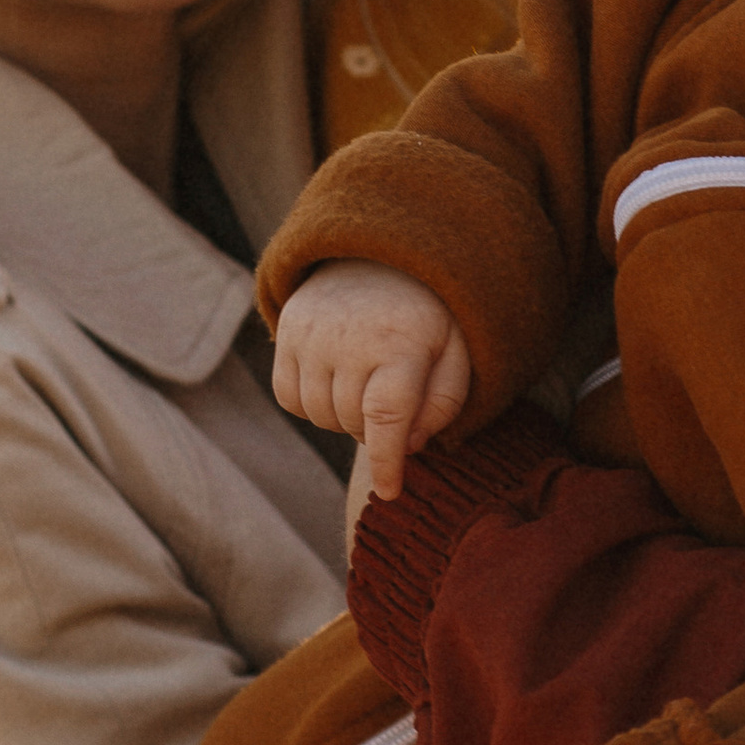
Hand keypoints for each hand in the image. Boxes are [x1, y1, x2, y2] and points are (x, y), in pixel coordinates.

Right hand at [272, 261, 470, 492]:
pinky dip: (311, 404)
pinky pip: (289, 398)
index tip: (390, 492)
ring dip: (344, 418)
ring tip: (367, 386)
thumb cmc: (426, 314)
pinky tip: (336, 381)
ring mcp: (312, 335)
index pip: (386, 416)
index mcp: (400, 342)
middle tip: (394, 403)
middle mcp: (350, 338)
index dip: (386, 461)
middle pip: (354, 423)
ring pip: (320, 415)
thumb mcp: (457, 350)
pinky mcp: (287, 332)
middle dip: (376, 429)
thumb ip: (444, 403)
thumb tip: (409, 446)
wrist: (378, 253)